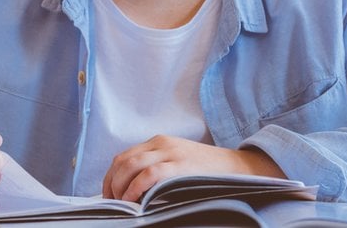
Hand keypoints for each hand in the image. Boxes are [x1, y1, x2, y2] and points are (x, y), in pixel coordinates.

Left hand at [102, 135, 284, 201]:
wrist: (238, 167)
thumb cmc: (206, 172)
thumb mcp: (177, 162)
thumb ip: (156, 168)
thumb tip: (130, 190)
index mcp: (158, 142)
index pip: (123, 157)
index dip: (110, 177)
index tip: (108, 194)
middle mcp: (161, 143)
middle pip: (123, 161)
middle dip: (111, 183)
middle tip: (112, 203)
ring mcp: (171, 153)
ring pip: (132, 165)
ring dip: (120, 187)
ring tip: (121, 204)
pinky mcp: (180, 165)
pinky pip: (150, 174)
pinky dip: (136, 187)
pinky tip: (133, 201)